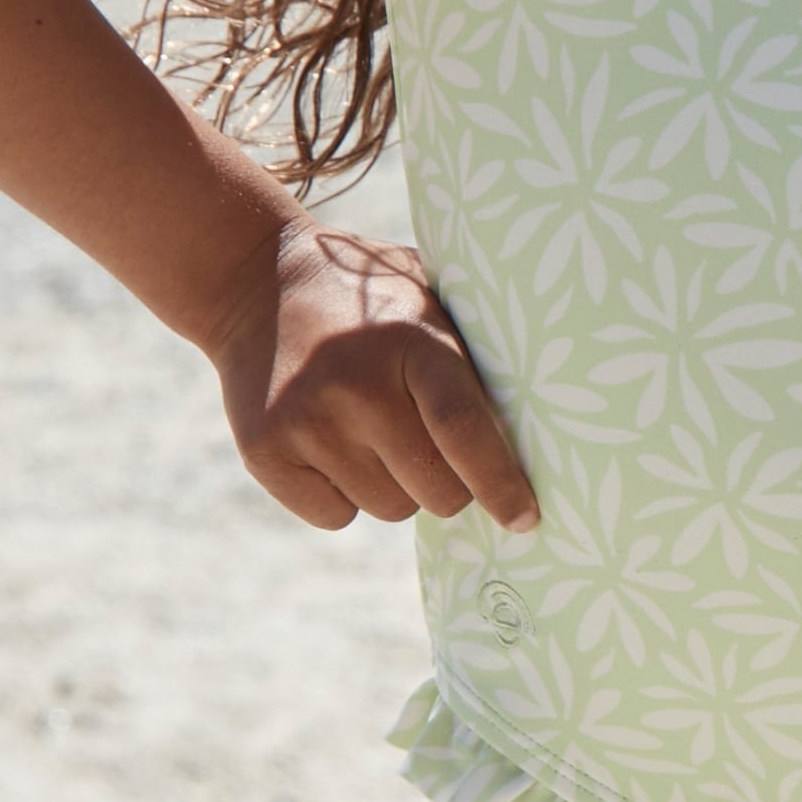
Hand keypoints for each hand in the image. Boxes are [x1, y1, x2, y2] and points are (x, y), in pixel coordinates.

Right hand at [194, 218, 539, 537]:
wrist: (254, 282)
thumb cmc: (368, 303)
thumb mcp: (426, 301)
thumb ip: (472, 355)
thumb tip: (547, 424)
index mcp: (411, 341)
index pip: (464, 429)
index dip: (501, 483)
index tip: (525, 519)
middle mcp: (356, 385)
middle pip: (435, 489)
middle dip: (449, 484)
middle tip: (431, 445)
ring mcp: (306, 422)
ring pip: (388, 507)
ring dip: (394, 485)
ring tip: (372, 428)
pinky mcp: (266, 452)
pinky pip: (336, 516)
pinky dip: (344, 496)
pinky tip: (331, 442)